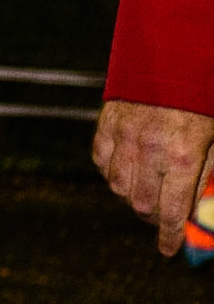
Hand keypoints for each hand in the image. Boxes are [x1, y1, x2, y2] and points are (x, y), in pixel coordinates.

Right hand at [93, 100, 213, 255]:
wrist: (173, 53)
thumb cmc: (201, 100)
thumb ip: (206, 176)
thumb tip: (200, 211)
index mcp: (182, 157)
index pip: (171, 212)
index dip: (169, 236)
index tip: (168, 251)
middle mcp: (150, 151)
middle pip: (141, 204)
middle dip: (152, 216)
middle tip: (160, 215)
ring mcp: (124, 137)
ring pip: (118, 187)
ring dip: (132, 195)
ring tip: (144, 190)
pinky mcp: (106, 124)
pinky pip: (101, 161)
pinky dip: (111, 171)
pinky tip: (125, 168)